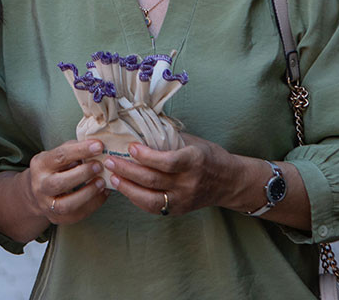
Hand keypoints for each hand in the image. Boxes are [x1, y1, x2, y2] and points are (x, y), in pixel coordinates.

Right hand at [26, 139, 108, 224]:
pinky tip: (103, 193)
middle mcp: (40, 186)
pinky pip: (77, 214)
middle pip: (59, 183)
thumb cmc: (54, 168)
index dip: (80, 150)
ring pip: (66, 204)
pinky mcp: (57, 218)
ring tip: (102, 182)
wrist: (37, 192)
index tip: (99, 145)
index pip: (60, 156)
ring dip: (87, 193)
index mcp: (40, 165)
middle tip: (99, 166)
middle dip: (82, 174)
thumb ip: (74, 150)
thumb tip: (97, 146)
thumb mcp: (57, 154)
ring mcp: (47, 205)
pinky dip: (93, 204)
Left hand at [104, 133, 236, 215]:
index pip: (167, 162)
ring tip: (112, 176)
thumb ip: (169, 139)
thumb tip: (140, 128)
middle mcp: (188, 183)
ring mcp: (183, 199)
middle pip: (153, 179)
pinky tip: (125, 188)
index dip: (146, 156)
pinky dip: (136, 198)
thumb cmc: (208, 156)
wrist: (229, 182)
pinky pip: (153, 207)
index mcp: (194, 161)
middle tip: (110, 160)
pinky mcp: (178, 210)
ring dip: (127, 187)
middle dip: (127, 170)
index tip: (130, 147)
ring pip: (149, 198)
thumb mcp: (193, 142)